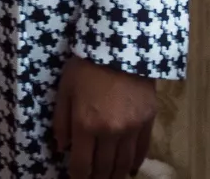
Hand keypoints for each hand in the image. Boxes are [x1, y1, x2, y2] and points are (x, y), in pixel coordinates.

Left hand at [54, 55, 156, 178]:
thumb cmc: (86, 65)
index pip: (81, 165)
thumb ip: (61, 121)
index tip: (76, 178)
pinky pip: (142, 150)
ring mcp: (132, 128)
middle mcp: (110, 132)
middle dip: (96, 178)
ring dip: (116, 175)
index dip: (77, 177)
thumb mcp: (65, 89)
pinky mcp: (148, 121)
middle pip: (104, 168)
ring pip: (124, 164)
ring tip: (109, 177)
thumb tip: (62, 148)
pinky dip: (135, 163)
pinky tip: (130, 169)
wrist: (121, 44)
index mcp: (86, 125)